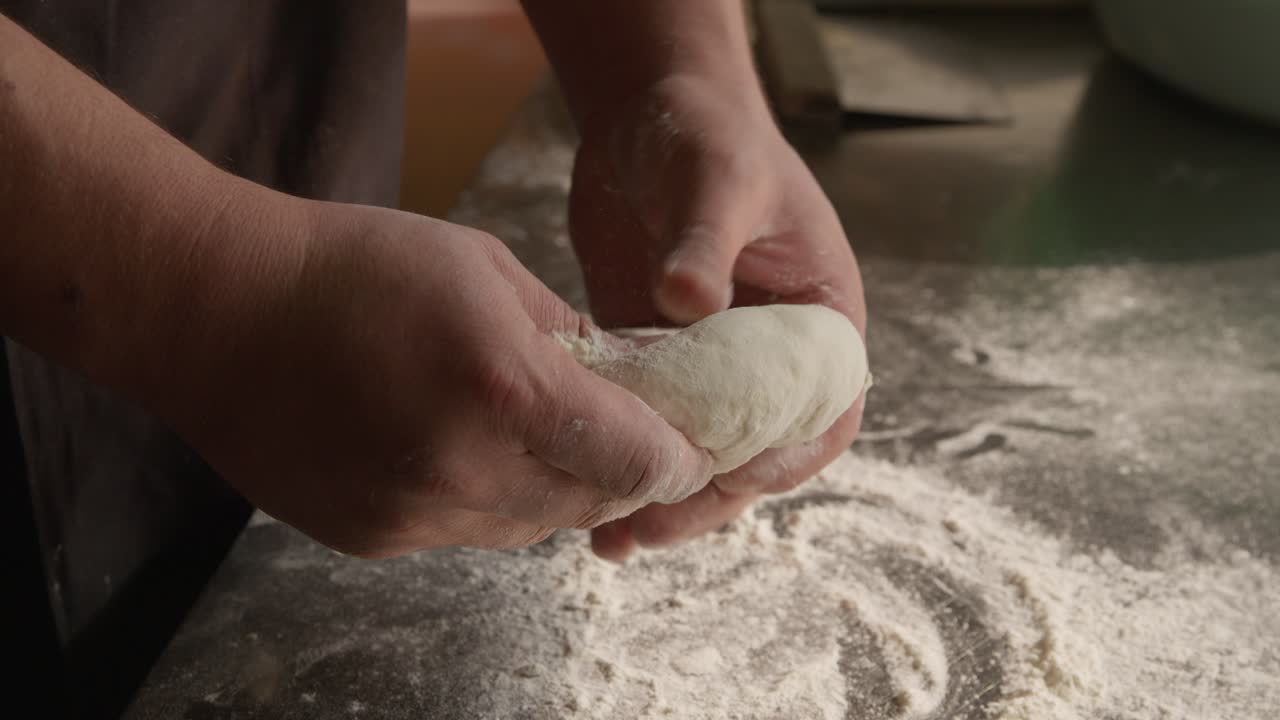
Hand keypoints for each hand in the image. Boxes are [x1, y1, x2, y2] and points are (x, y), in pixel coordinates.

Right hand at [149, 191, 712, 557]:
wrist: (215, 310)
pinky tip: (460, 444)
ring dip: (555, 489)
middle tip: (624, 434)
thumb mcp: (485, 269)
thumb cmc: (351, 267)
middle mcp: (463, 467)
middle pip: (591, 503)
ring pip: (530, 527)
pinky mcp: (375, 537)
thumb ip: (569, 335)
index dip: (676, 457)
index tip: (688, 446)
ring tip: (534, 432)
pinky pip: (465, 531)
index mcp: (503, 386)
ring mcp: (413, 513)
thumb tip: (629, 378)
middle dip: (620, 472)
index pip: (637, 461)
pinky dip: (487, 498)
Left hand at [568, 76, 867, 560]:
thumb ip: (705, 239)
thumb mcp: (716, 176)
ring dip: (661, 491)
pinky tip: (581, 477)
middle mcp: (773, 352)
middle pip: (756, 451)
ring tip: (608, 536)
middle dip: (706, 497)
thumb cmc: (706, 132)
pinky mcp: (662, 357)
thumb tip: (689, 300)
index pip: (822, 412)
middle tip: (644, 527)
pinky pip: (652, 420)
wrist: (648, 112)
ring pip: (700, 448)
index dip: (782, 456)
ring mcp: (715, 361)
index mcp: (819, 318)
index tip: (727, 478)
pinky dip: (624, 451)